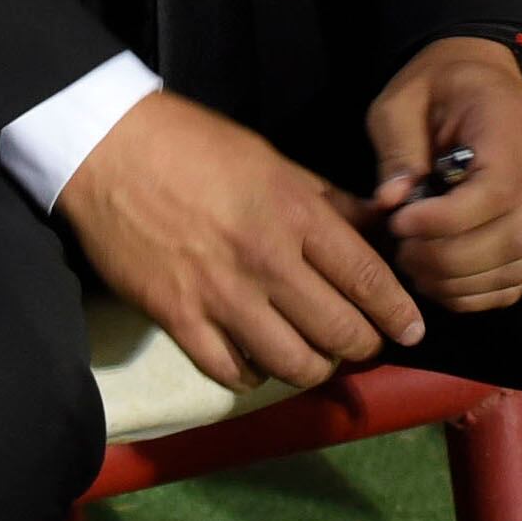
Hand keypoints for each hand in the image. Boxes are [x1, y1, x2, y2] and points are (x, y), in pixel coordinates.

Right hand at [56, 91, 422, 390]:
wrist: (109, 149)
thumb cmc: (195, 145)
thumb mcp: (273, 160)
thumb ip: (329, 200)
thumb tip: (380, 226)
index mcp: (294, 213)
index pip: (365, 278)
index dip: (396, 312)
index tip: (412, 330)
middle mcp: (266, 261)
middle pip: (338, 331)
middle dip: (362, 345)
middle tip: (362, 343)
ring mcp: (221, 296)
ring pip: (292, 363)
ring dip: (313, 367)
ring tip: (315, 356)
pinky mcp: (179, 319)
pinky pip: (232, 372)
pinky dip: (254, 375)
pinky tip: (258, 361)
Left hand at [359, 38, 521, 315]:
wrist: (483, 77)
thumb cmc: (440, 85)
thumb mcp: (404, 100)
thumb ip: (397, 148)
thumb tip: (390, 202)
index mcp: (509, 134)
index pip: (496, 194)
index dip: (446, 221)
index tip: (400, 222)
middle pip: (509, 240)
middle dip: (445, 258)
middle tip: (400, 249)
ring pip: (513, 269)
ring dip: (456, 282)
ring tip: (414, 263)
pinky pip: (513, 282)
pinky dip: (474, 294)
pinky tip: (438, 278)